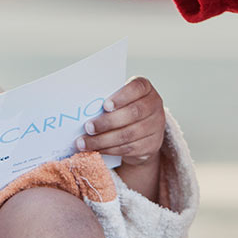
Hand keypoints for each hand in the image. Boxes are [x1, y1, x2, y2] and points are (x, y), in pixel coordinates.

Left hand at [76, 77, 165, 201]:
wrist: (143, 132)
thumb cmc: (123, 109)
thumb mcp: (119, 100)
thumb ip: (107, 100)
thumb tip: (80, 106)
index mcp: (145, 89)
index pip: (138, 88)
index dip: (122, 96)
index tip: (105, 105)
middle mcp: (155, 106)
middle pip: (133, 113)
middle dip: (107, 122)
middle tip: (87, 127)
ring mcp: (156, 126)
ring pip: (128, 135)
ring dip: (103, 140)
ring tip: (84, 143)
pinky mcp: (152, 145)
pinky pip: (128, 148)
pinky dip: (109, 150)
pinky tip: (95, 149)